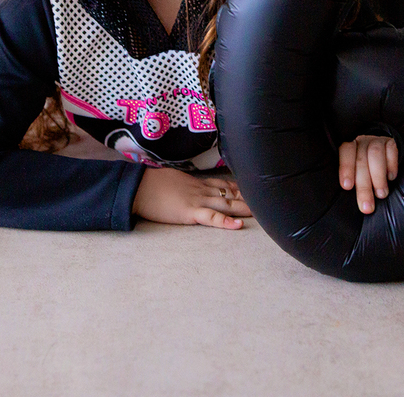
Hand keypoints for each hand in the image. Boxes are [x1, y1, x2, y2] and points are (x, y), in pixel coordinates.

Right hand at [132, 168, 252, 229]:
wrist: (138, 186)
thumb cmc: (149, 183)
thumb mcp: (170, 178)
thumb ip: (181, 183)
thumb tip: (182, 185)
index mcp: (195, 183)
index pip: (222, 184)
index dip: (237, 188)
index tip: (251, 190)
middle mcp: (201, 190)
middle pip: (229, 194)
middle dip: (248, 198)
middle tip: (266, 201)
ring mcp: (197, 201)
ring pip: (226, 205)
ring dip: (244, 209)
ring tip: (262, 213)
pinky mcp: (190, 213)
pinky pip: (211, 218)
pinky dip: (226, 222)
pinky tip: (238, 225)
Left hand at [339, 134, 398, 213]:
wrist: (380, 152)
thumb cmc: (362, 168)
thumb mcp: (353, 173)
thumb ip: (351, 182)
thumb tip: (346, 204)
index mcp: (348, 147)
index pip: (345, 152)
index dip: (346, 169)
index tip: (347, 187)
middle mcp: (360, 141)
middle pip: (360, 160)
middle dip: (364, 185)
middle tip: (367, 206)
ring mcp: (376, 139)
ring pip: (375, 154)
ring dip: (378, 177)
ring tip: (381, 194)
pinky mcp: (390, 141)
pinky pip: (391, 150)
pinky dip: (391, 165)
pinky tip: (391, 178)